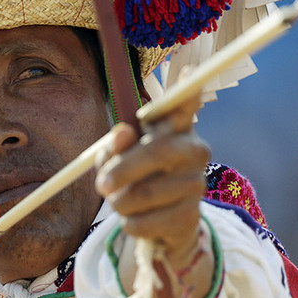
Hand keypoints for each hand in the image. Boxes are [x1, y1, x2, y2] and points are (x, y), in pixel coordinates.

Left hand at [94, 95, 208, 270]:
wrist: (161, 227)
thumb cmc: (137, 181)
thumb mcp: (117, 160)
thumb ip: (114, 146)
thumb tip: (122, 133)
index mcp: (174, 130)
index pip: (183, 106)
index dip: (186, 90)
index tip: (186, 70)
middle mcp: (193, 151)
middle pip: (160, 152)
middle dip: (125, 169)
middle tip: (101, 185)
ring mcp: (196, 183)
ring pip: (144, 194)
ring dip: (120, 203)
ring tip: (119, 203)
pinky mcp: (190, 217)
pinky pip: (145, 222)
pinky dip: (130, 224)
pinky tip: (137, 220)